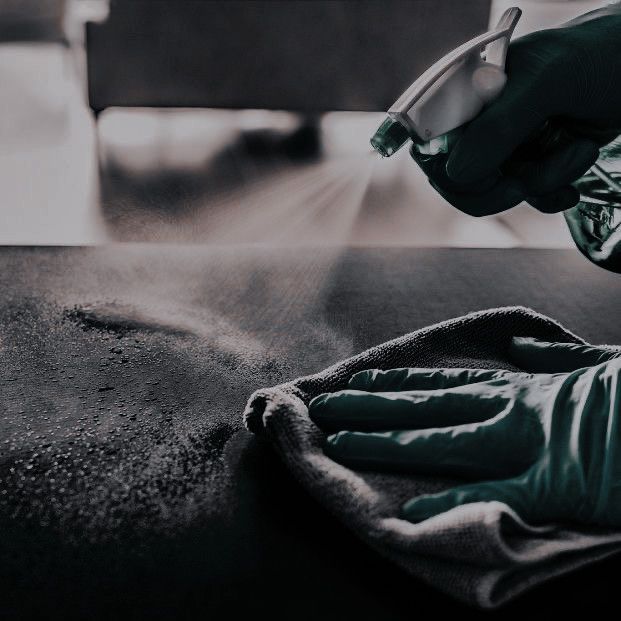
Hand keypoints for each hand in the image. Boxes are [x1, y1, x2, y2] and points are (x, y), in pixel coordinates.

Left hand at [309, 337, 620, 526]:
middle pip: (424, 406)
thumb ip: (550, 358)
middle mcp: (508, 409)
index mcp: (518, 387)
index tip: (361, 379)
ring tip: (341, 440)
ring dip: (386, 441)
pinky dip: (450, 501)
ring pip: (439, 440)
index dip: (398, 383)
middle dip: (371, 406)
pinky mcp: (550, 482)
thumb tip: (522, 348)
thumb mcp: (590, 365)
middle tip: (324, 406)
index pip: (443, 383)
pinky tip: (409, 508)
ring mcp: (524, 443)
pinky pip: (490, 492)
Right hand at [412, 8, 620, 215]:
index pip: (429, 140)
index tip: (487, 177)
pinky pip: (523, 194)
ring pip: (495, 188)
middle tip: (525, 182)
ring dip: (539, 182)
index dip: (448, 169)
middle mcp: (481, 117)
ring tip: (576, 150)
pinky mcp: (531, 158)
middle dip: (496, 185)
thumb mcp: (551, 81)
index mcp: (470, 88)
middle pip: (455, 175)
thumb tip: (457, 171)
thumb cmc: (605, 53)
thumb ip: (502, 123)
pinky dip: (549, 194)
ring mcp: (505, 140)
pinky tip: (571, 177)